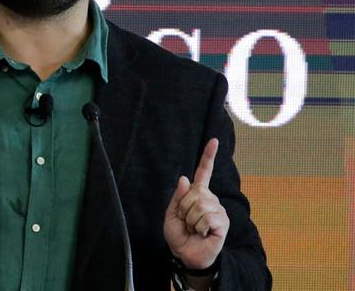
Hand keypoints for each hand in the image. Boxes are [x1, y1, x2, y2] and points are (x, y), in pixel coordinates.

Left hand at [164, 138, 229, 269]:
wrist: (185, 254)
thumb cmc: (179, 234)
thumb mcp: (171, 214)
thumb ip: (178, 196)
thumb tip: (184, 178)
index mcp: (197, 193)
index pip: (204, 172)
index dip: (208, 156)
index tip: (213, 140)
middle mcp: (210, 198)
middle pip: (194, 192)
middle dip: (183, 208)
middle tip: (186, 221)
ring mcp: (218, 209)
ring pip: (199, 205)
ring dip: (191, 220)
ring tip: (194, 228)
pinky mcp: (223, 222)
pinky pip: (207, 218)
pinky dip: (199, 227)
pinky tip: (203, 233)